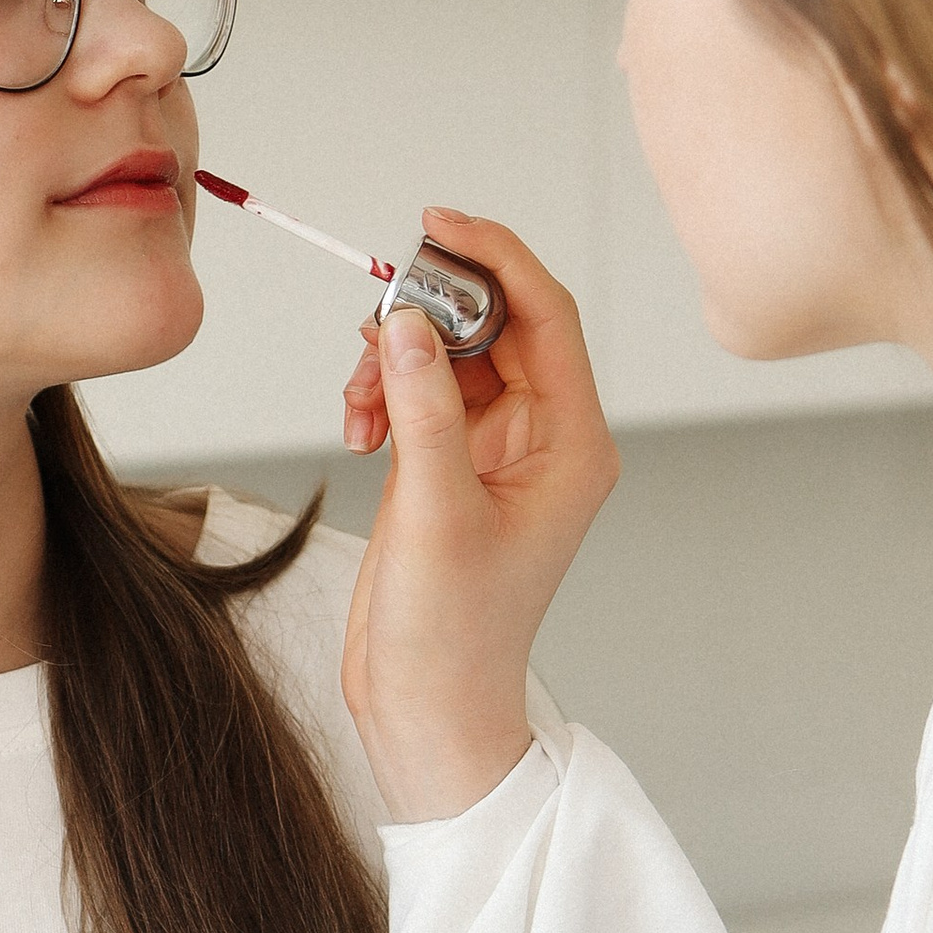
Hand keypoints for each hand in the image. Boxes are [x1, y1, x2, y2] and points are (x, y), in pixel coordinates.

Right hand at [339, 211, 619, 822]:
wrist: (428, 710)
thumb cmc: (452, 636)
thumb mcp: (435, 513)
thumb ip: (422, 407)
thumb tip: (403, 319)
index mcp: (574, 445)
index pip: (546, 315)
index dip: (495, 257)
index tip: (436, 223)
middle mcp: (546, 439)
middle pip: (495, 326)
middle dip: (428, 315)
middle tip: (374, 317)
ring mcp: (497, 452)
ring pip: (448, 355)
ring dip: (393, 360)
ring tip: (358, 404)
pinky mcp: (451, 467)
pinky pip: (421, 392)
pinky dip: (383, 393)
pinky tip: (358, 426)